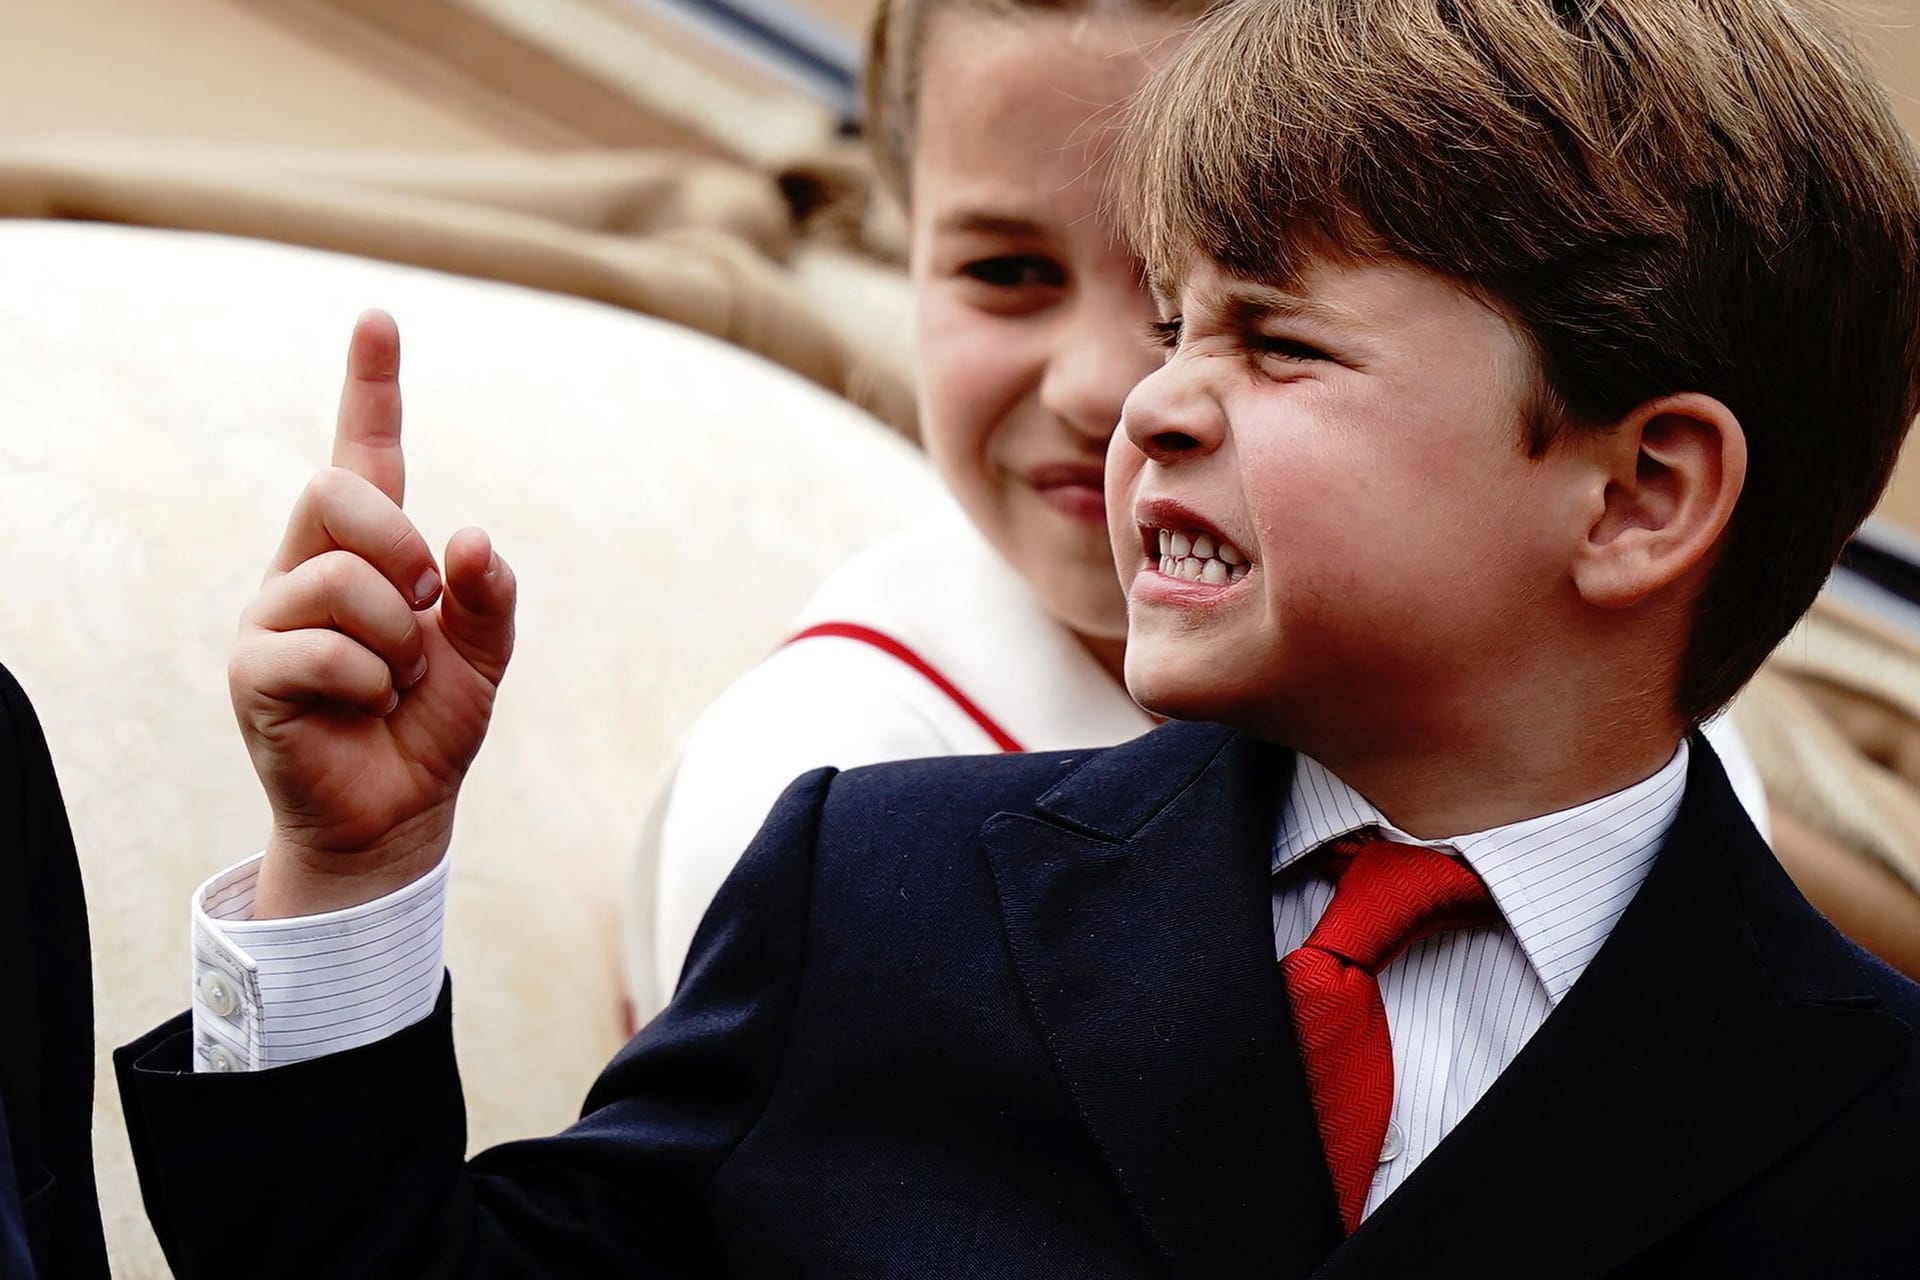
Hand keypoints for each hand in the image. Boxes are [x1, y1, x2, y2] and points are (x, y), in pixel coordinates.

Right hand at [230, 311, 516, 916]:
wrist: (397, 812)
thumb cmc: (431, 725)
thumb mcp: (484, 657)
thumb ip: (489, 598)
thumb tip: (471, 538)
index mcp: (367, 552)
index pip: (365, 454)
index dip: (372, 388)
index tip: (379, 319)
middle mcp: (308, 567)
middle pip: (330, 488)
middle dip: (397, 546)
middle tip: (423, 607)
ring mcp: (273, 616)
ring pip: (341, 578)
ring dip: (397, 639)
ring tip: (395, 681)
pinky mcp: (254, 670)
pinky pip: (320, 647)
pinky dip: (370, 680)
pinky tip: (367, 704)